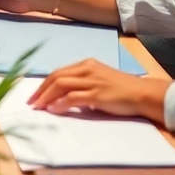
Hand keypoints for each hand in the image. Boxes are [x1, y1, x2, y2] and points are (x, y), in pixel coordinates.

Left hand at [29, 59, 169, 124]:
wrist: (143, 94)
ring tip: (38, 107)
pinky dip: (60, 103)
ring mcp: (92, 81)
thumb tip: (65, 96)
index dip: (44, 83)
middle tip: (31, 102)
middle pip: (56, 77)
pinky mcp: (97, 94)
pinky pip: (73, 97)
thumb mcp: (100, 80)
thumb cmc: (123, 90)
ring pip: (61, 85)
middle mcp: (87, 69)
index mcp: (86, 64)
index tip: (35, 94)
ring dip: (46, 96)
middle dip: (41, 90)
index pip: (59, 72)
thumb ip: (83, 84)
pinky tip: (53, 109)